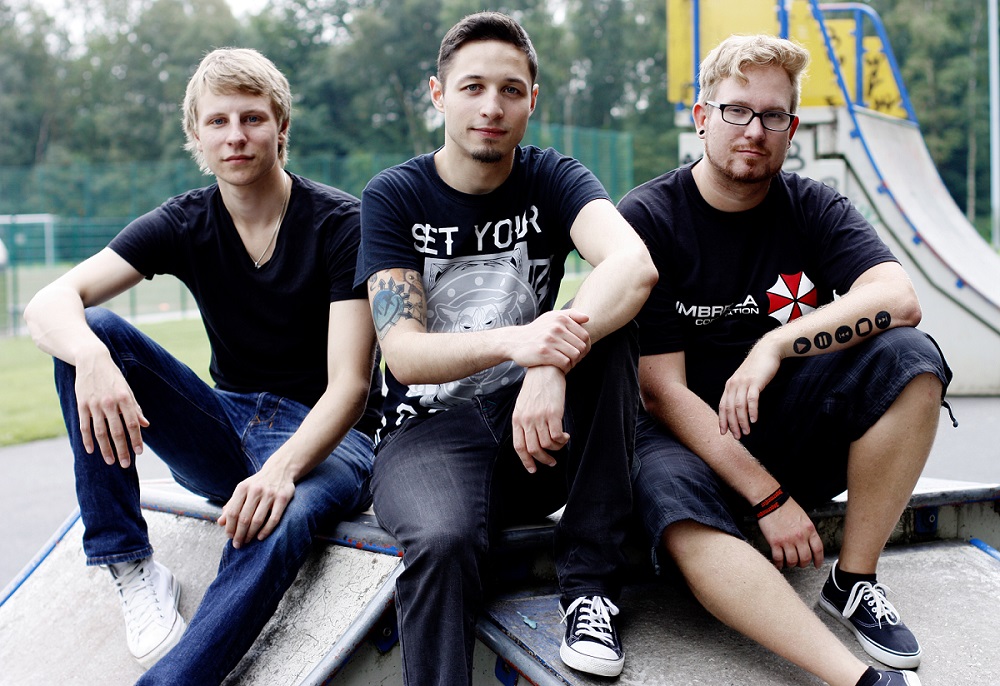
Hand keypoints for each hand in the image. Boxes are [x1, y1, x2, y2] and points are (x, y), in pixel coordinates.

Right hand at [74, 350, 148, 467]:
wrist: (92, 360)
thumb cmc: (113, 377)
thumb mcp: (127, 389)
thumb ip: (135, 408)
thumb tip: (145, 424)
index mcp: (125, 398)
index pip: (132, 424)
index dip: (136, 439)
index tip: (139, 452)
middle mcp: (110, 402)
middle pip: (117, 431)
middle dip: (122, 449)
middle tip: (126, 464)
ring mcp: (94, 404)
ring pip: (100, 432)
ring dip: (106, 449)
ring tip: (111, 461)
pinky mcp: (82, 405)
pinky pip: (84, 426)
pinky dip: (87, 440)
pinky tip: (91, 451)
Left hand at [217, 466, 294, 547]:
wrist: (280, 469)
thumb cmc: (257, 483)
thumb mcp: (242, 490)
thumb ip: (231, 505)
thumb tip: (220, 522)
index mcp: (243, 487)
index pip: (233, 512)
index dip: (230, 527)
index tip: (229, 537)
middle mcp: (256, 490)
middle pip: (244, 518)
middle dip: (239, 534)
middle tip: (237, 544)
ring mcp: (270, 494)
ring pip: (258, 520)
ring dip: (250, 534)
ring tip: (247, 541)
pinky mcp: (282, 498)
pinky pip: (273, 519)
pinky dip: (266, 531)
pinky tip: (260, 537)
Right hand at [507, 309, 590, 372]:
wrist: (515, 341)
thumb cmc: (537, 330)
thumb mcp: (551, 317)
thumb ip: (570, 315)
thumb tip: (587, 318)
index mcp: (561, 319)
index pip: (585, 336)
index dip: (584, 346)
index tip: (577, 351)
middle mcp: (556, 327)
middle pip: (581, 347)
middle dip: (579, 356)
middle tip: (572, 359)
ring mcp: (550, 340)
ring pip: (575, 355)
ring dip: (573, 362)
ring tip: (566, 363)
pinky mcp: (544, 352)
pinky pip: (565, 363)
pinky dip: (565, 367)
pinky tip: (560, 367)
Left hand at [512, 366, 567, 472]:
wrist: (545, 370)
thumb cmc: (536, 387)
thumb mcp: (524, 405)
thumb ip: (525, 422)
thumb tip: (531, 439)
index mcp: (517, 419)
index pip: (519, 447)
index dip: (526, 461)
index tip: (533, 469)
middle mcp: (526, 420)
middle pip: (533, 449)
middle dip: (544, 460)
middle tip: (552, 462)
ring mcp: (539, 417)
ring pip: (547, 445)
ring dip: (556, 448)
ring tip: (561, 443)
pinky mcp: (553, 414)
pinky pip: (557, 436)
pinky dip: (562, 440)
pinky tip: (565, 436)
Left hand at [718, 340, 780, 438]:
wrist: (767, 350)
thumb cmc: (757, 368)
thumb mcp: (744, 380)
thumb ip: (739, 392)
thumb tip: (738, 409)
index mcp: (729, 385)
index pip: (722, 406)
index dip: (722, 420)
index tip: (723, 433)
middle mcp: (733, 384)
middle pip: (730, 408)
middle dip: (732, 425)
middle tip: (737, 437)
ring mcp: (744, 382)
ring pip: (739, 406)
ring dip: (742, 421)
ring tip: (747, 432)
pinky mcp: (755, 381)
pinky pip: (752, 399)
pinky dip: (752, 411)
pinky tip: (754, 420)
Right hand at [757, 497, 823, 568]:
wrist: (770, 500)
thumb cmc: (785, 506)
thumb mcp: (803, 517)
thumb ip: (807, 531)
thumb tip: (808, 543)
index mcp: (809, 529)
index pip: (818, 549)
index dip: (818, 560)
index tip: (816, 564)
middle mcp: (800, 536)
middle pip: (805, 558)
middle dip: (803, 564)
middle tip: (800, 564)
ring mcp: (787, 540)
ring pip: (792, 561)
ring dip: (791, 564)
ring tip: (788, 562)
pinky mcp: (775, 542)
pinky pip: (778, 558)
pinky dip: (778, 563)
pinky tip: (778, 563)